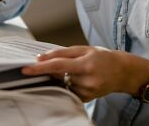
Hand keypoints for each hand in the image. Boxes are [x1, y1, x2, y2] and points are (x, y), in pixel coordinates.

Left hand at [21, 46, 148, 101]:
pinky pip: (69, 90)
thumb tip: (43, 57)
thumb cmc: (103, 58)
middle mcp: (86, 80)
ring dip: (63, 76)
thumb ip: (63, 52)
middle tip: (61, 64)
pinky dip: (69, 83)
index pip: (57, 66)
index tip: (25, 69)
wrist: (123, 72)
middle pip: (59, 75)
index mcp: (85, 64)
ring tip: (80, 70)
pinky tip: (80, 79)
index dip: (40, 68)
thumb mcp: (85, 49)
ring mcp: (86, 91)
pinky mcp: (86, 99)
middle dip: (53, 70)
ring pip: (63, 82)